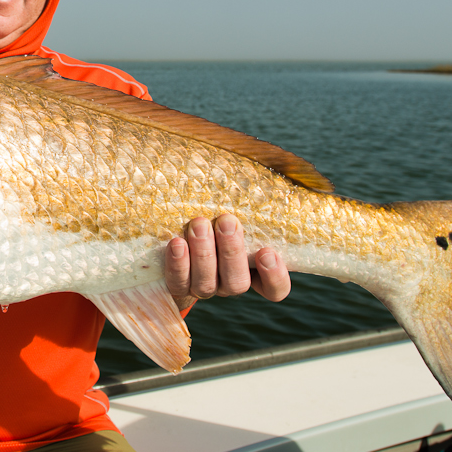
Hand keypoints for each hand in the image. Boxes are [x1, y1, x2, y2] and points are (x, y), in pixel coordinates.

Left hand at [165, 213, 289, 310]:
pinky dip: (178, 264)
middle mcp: (229, 283)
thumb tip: (270, 163)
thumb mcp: (235, 212)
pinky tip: (177, 243)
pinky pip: (178, 282)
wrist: (176, 236)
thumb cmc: (217, 217)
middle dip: (232, 252)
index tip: (267, 252)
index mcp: (253, 271)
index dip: (275, 277)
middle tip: (227, 222)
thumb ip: (248, 202)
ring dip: (204, 253)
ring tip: (199, 225)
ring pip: (207, 283)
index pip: (275, 289)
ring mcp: (203, 288)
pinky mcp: (177, 287)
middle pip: (237, 282)